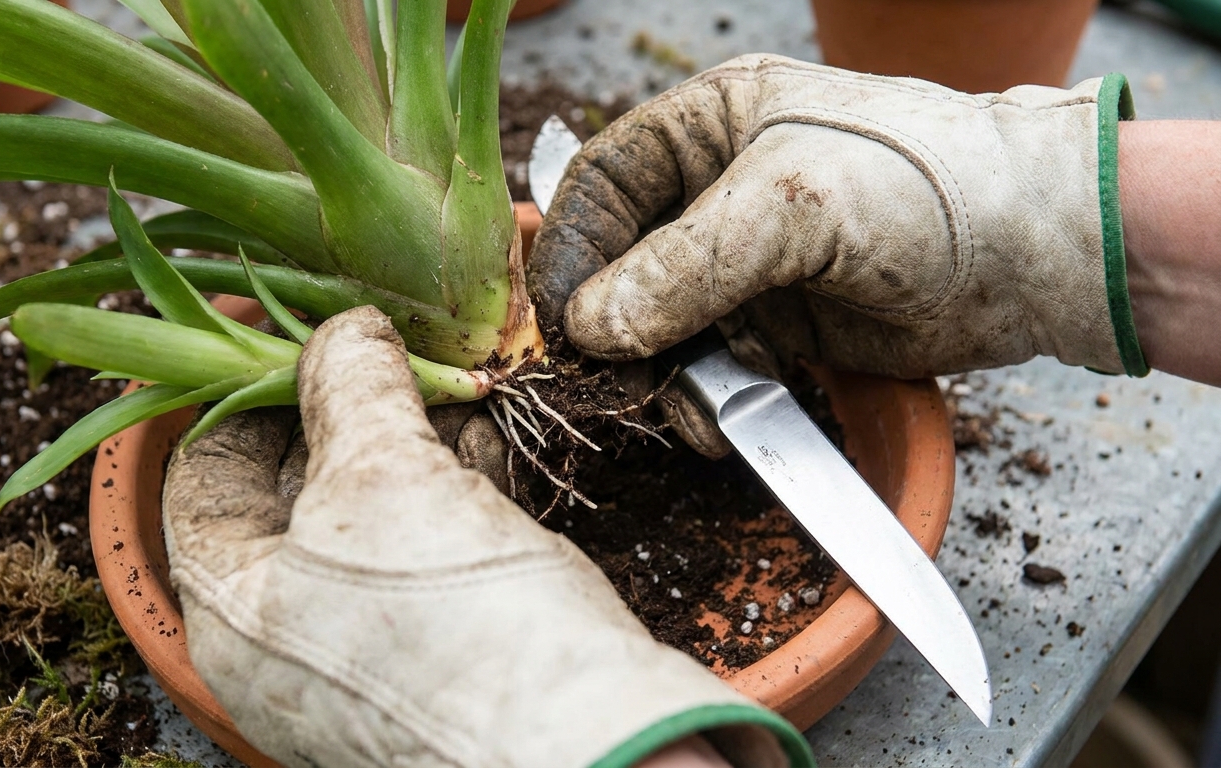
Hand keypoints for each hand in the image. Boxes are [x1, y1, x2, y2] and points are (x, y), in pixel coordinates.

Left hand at [161, 306, 807, 767]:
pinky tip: (489, 441)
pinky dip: (453, 489)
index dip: (253, 384)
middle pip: (296, 488)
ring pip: (373, 513)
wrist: (594, 752)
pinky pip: (428, 549)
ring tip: (458, 383)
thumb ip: (350, 388)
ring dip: (414, 439)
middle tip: (396, 345)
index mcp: (233, 610)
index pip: (208, 470)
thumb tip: (342, 332)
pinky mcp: (442, 651)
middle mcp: (288, 637)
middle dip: (352, 406)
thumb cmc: (457, 629)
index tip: (306, 327)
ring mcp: (367, 649)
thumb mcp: (383, 479)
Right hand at [529, 54, 1145, 382]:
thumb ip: (688, 265)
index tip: (561, 319)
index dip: (569, 248)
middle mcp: (716, 193)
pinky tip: (719, 424)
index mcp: (710, 126)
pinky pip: (708, 368)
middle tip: (609, 378)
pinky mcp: (776, 327)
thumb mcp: (795, 205)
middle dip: (608, 326)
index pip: (601, 183)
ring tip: (680, 408)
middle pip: (617, 263)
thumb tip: (594, 327)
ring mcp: (745, 265)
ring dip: (655, 376)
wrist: (1036, 254)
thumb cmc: (928, 185)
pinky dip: (703, 401)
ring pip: (656, 328)